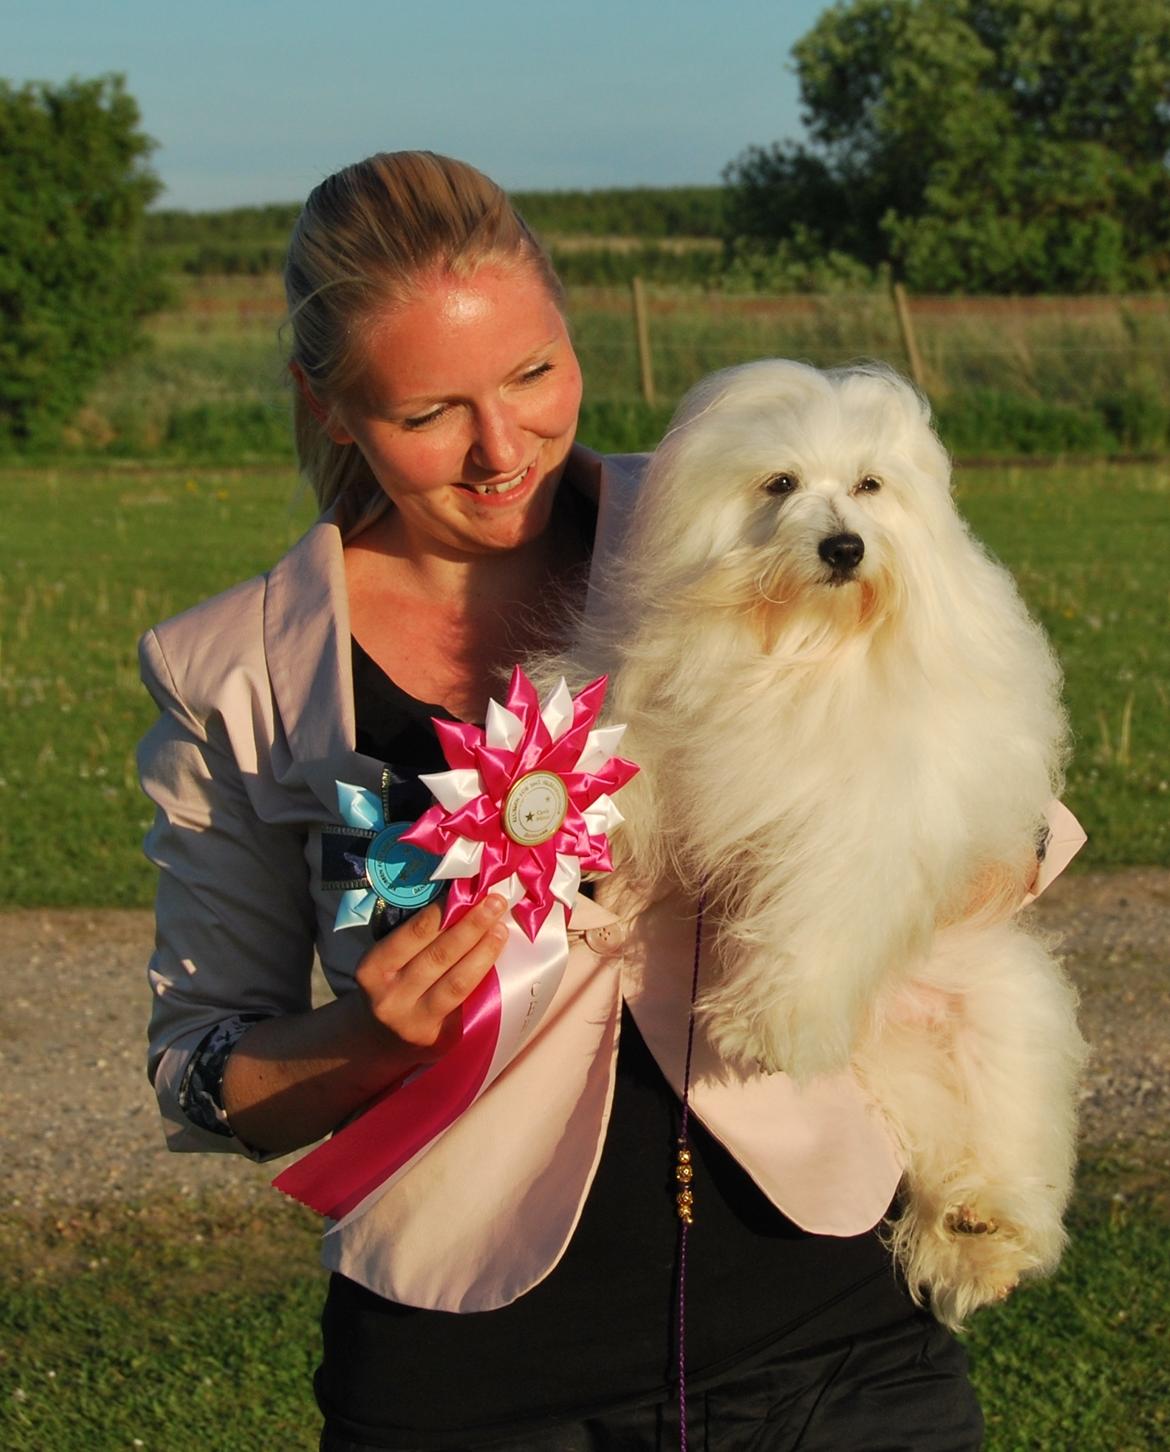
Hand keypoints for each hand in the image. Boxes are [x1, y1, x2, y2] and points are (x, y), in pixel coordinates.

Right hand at [353, 894, 508, 1064]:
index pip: (414, 934)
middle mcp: (391, 997)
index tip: (467, 890)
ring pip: (456, 981)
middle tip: (495, 902)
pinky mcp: (438, 1037)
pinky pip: (466, 1002)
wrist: (378, 1040)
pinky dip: (483, 977)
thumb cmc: (390, 986)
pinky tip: (499, 960)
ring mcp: (415, 1020)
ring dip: (483, 951)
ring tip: (501, 929)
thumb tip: (459, 899)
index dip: (443, 911)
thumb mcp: (387, 962)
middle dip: (471, 926)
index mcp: (374, 969)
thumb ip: (414, 939)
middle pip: (439, 955)